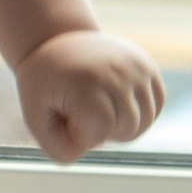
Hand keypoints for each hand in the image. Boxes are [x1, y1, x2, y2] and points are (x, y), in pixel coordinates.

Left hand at [16, 27, 163, 163]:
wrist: (57, 41)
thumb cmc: (45, 84)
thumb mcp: (35, 117)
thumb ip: (59, 149)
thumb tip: (91, 151)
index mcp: (88, 82)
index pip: (102, 132)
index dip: (82, 132)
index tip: (65, 112)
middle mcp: (118, 71)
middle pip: (128, 129)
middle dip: (103, 131)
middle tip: (80, 108)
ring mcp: (137, 67)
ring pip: (145, 121)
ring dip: (121, 125)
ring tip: (97, 107)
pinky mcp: (148, 67)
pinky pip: (156, 106)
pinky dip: (139, 113)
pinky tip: (116, 103)